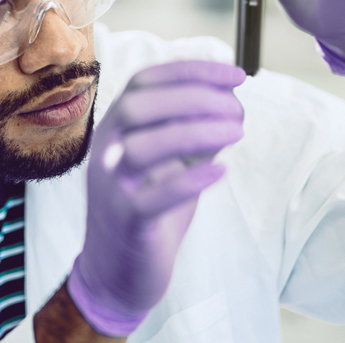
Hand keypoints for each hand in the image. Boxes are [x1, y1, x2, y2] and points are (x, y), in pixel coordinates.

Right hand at [67, 61, 244, 335]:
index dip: (192, 72)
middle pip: (138, 106)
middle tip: (238, 110)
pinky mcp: (126, 221)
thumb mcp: (170, 164)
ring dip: (195, 133)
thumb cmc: (145, 211)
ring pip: (142, 147)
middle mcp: (106, 151)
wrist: (114, 273)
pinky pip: (152, 197)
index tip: (236, 76)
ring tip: (237, 133)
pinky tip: (221, 174)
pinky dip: (188, 181)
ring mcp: (112, 186)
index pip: (145, 82)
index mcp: (116, 129)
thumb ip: (193, 133)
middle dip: (194, 98)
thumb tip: (232, 101)